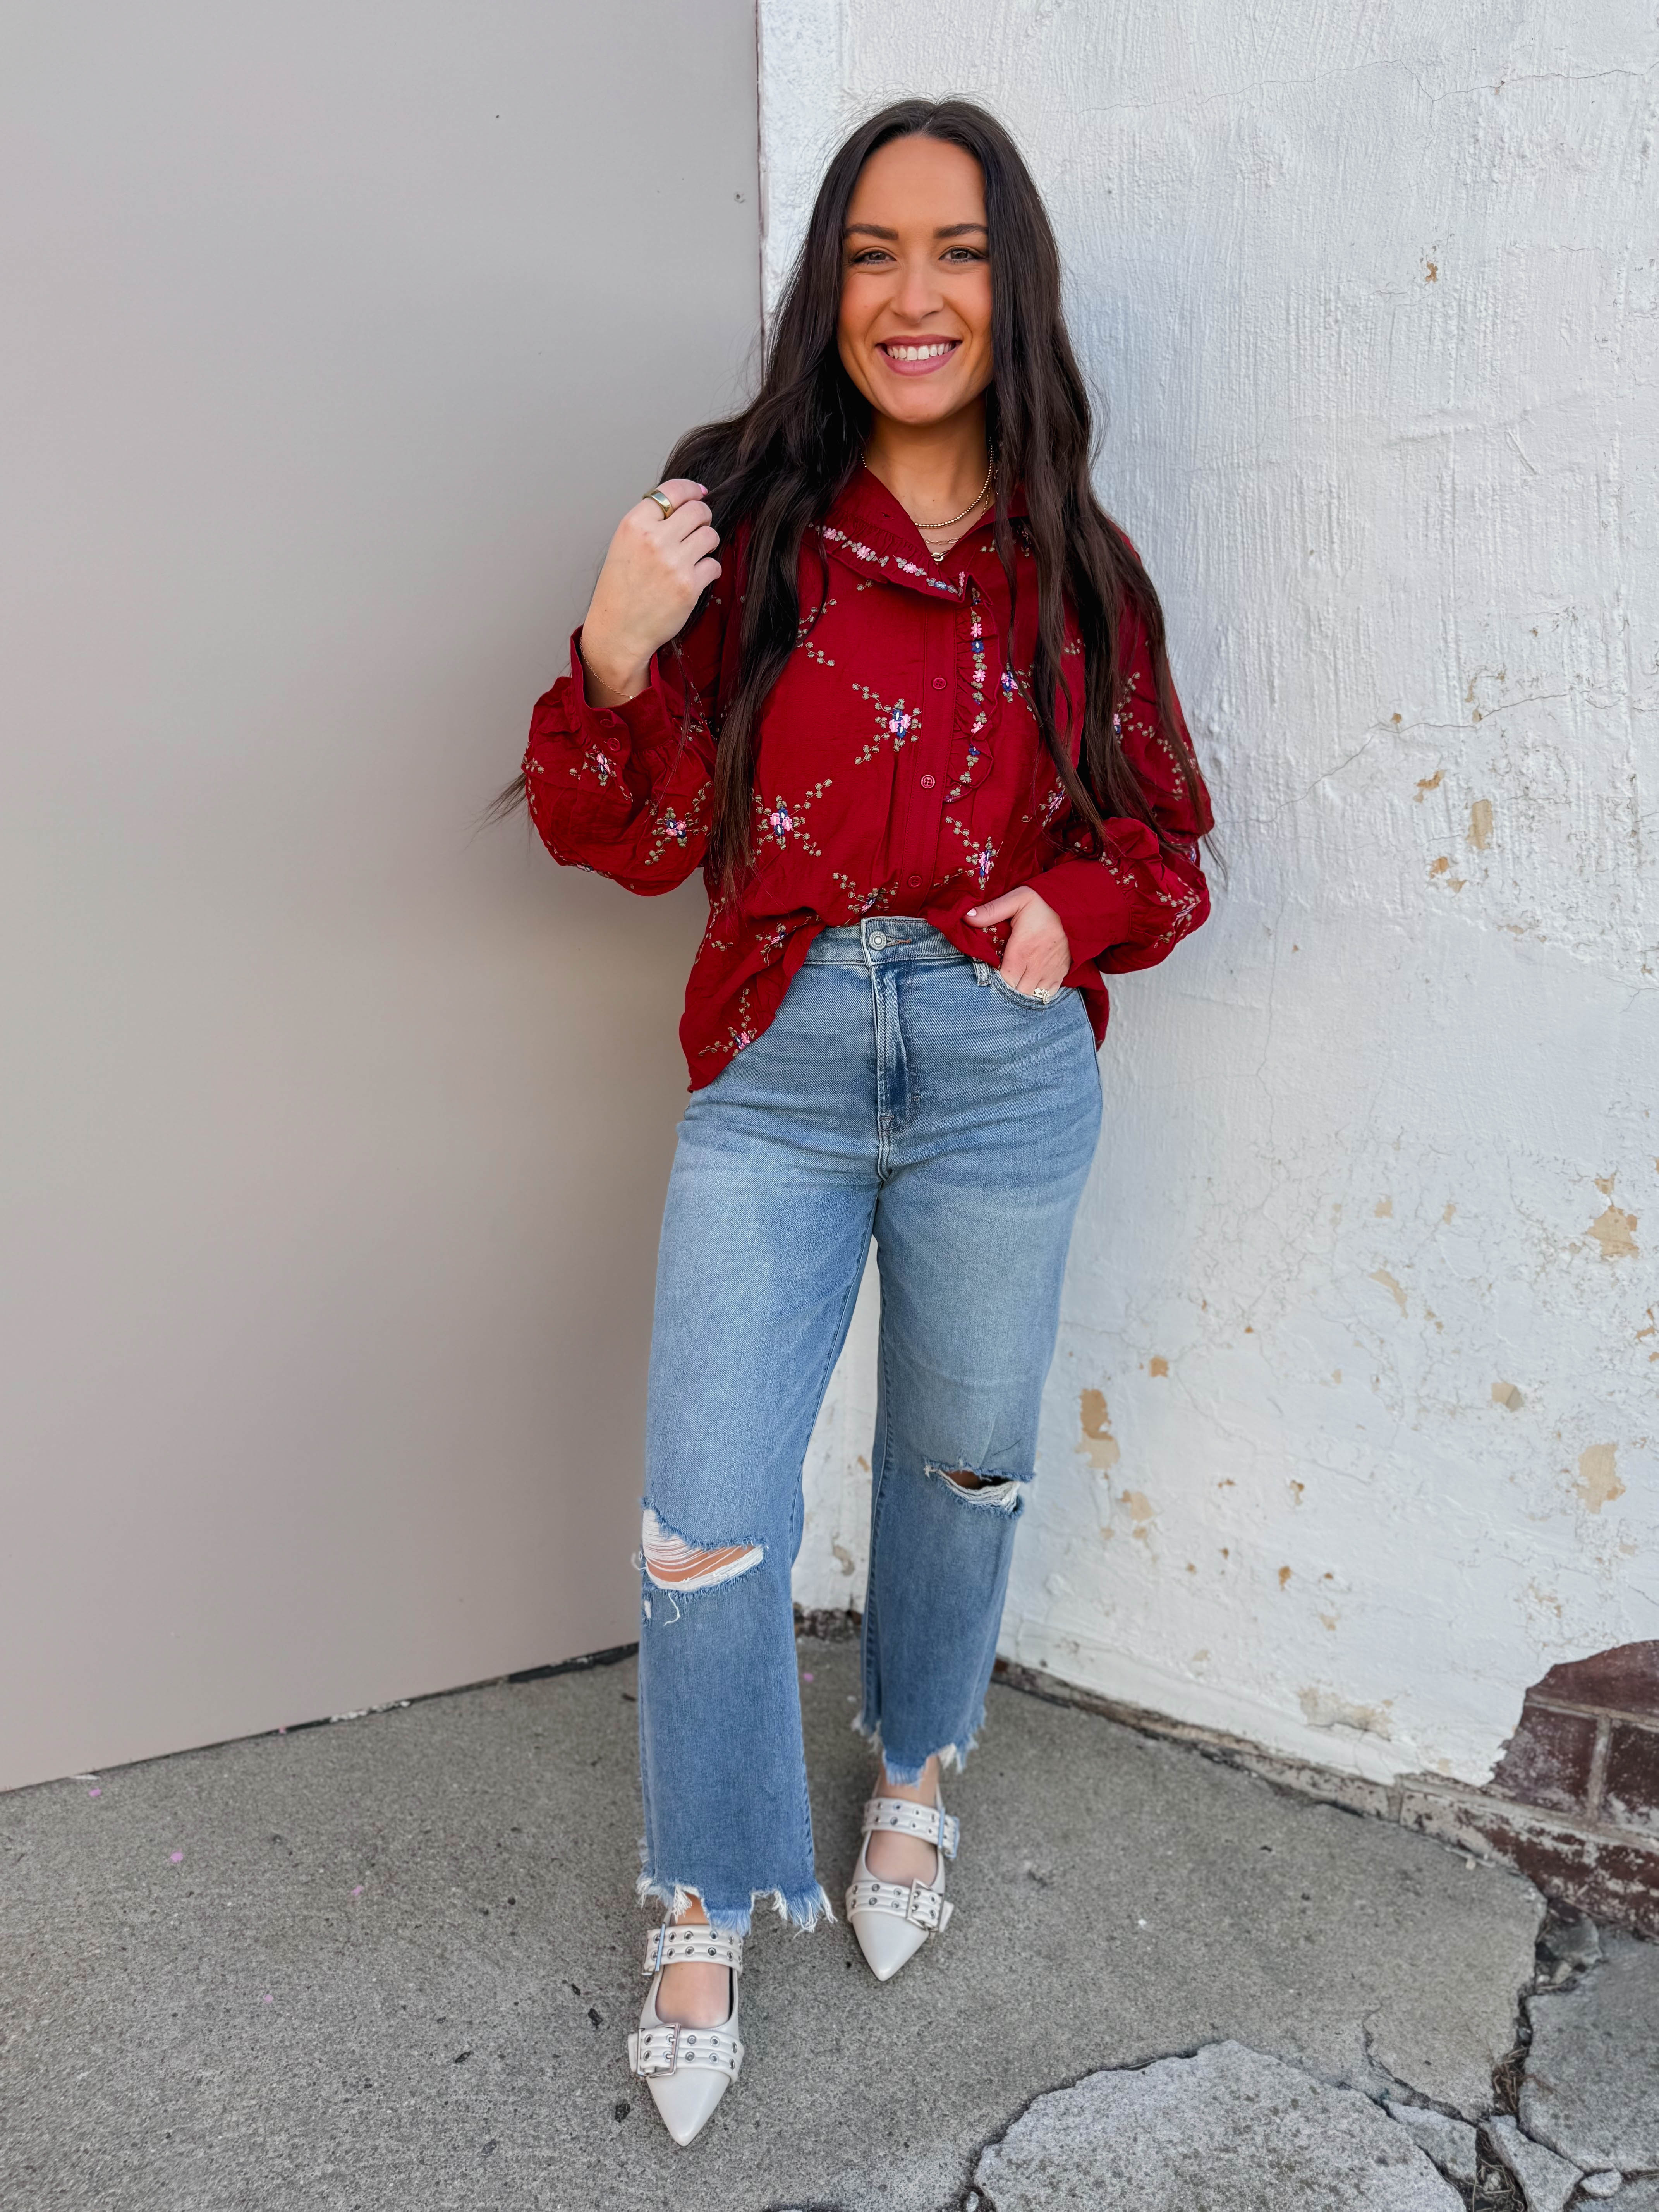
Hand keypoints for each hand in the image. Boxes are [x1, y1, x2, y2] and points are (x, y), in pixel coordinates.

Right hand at [578, 479, 720, 705]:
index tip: (699, 493)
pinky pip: (714, 565)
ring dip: (708, 543)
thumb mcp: (624, 544)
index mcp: (634, 524)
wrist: (618, 631)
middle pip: (698, 510)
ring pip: (711, 535)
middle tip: (698, 529)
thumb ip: (650, 522)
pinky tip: (695, 577)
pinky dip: (709, 570)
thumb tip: (685, 501)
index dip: (690, 490)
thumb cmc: (620, 589)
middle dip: (703, 518)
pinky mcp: (689, 586)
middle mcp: (654, 539)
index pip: (672, 490)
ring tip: (695, 555)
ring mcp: (673, 563)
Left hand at [964, 885, 1070, 994]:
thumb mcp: (1016, 899)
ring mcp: (1050, 972)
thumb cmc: (1044, 903)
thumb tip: (966, 917)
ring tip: (1011, 985)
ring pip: (1030, 996)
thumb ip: (991, 911)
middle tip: (996, 981)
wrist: (1078, 906)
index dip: (993, 982)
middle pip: (1015, 992)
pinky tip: (1029, 986)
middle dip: (1005, 990)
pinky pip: (1047, 995)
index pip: (1003, 981)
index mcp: (1021, 951)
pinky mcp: (1061, 973)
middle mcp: (1036, 966)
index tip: (987, 975)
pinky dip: (1037, 994)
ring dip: (1020, 993)